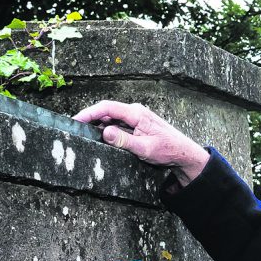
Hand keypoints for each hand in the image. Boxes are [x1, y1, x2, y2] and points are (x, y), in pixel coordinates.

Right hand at [73, 101, 209, 184]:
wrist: (183, 153)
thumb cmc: (168, 150)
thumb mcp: (145, 149)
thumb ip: (124, 141)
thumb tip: (104, 133)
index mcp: (136, 113)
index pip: (107, 108)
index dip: (89, 113)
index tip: (76, 120)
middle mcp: (135, 112)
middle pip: (106, 111)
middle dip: (90, 118)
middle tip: (76, 129)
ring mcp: (136, 118)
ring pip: (111, 118)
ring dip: (98, 125)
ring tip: (85, 135)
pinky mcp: (136, 125)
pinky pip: (118, 124)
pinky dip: (108, 130)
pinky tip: (101, 139)